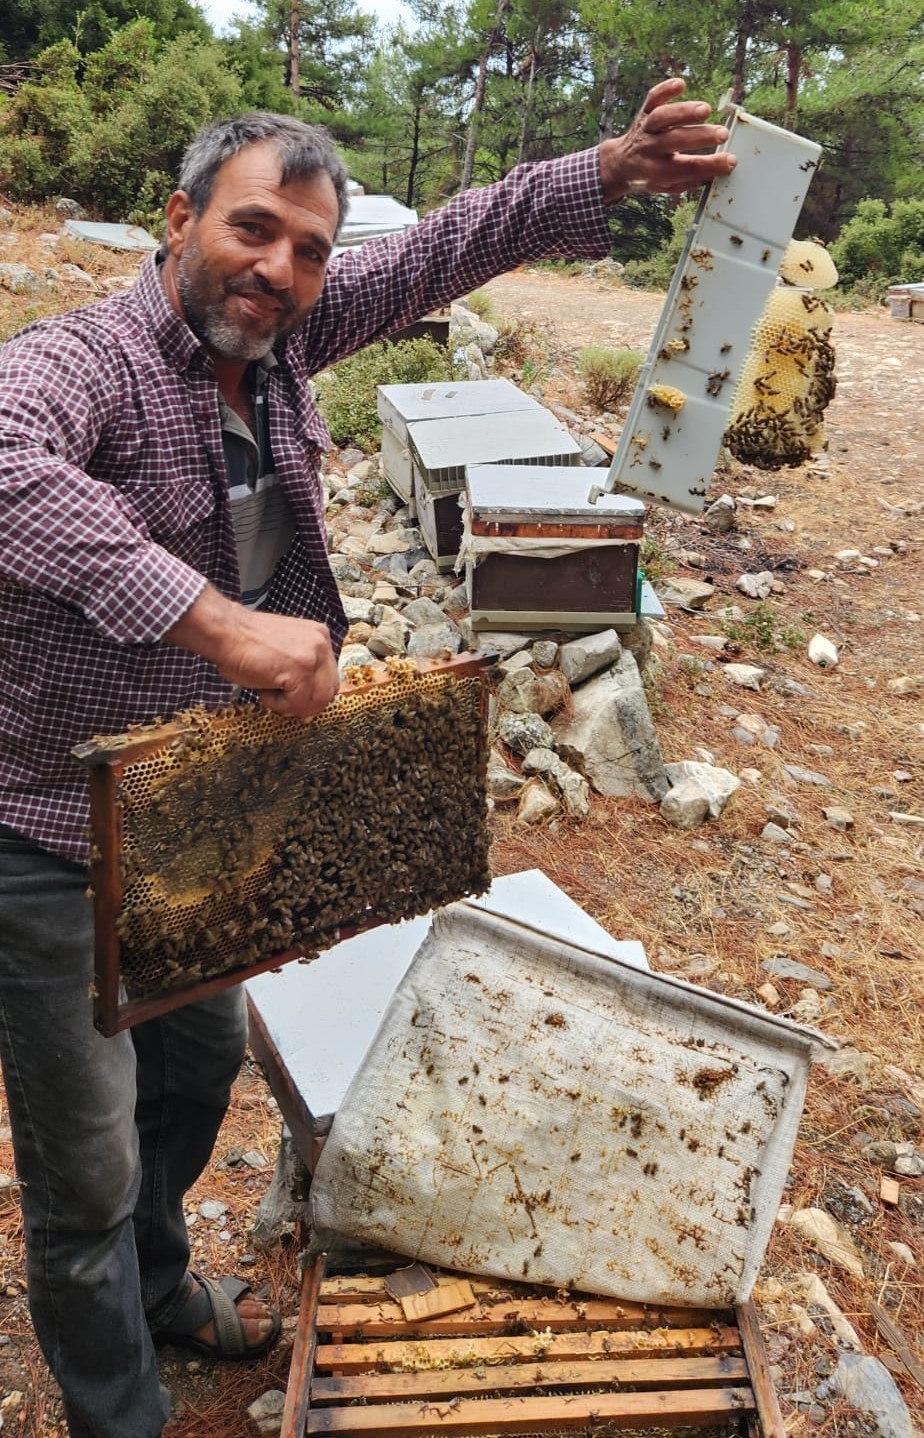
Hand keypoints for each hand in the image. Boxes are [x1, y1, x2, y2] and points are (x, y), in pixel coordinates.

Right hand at [166, 584, 339, 718]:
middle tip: (284, 705)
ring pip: (317, 701)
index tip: (296, 704)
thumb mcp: (286, 653)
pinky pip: (297, 703)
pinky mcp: (300, 669)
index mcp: (320, 637)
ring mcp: (313, 656)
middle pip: (329, 691)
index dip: (313, 697)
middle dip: (306, 705)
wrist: (226, 632)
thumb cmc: (246, 644)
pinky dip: (277, 704)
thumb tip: (309, 712)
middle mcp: (321, 643)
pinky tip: (262, 689)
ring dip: (292, 706)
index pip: (329, 678)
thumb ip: (302, 674)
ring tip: (269, 692)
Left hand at [600, 78, 735, 201]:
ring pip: (662, 117)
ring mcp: (645, 128)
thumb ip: (691, 178)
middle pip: (674, 140)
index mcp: (657, 171)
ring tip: (706, 110)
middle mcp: (649, 148)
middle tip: (722, 135)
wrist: (620, 164)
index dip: (710, 165)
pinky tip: (680, 84)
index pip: (686, 169)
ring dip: (684, 112)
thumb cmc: (651, 175)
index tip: (730, 161)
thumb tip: (719, 169)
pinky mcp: (645, 111)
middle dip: (700, 137)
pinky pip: (652, 98)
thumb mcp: (669, 185)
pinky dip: (664, 89)